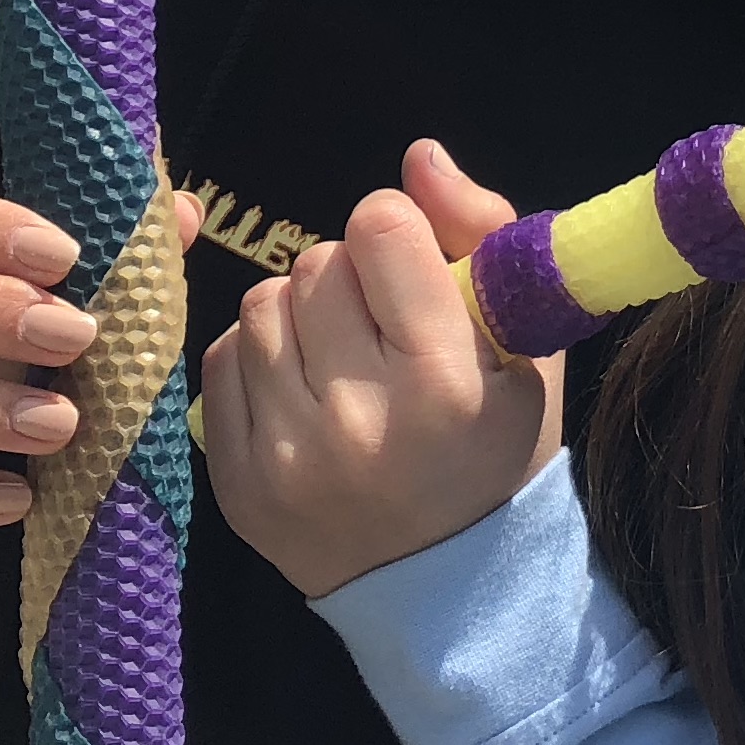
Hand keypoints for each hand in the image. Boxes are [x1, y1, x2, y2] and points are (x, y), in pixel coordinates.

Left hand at [203, 141, 560, 600]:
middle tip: (377, 327)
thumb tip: (417, 157)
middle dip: (348, 278)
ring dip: (298, 315)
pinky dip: (259, 360)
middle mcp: (360, 420)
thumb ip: (480, 232)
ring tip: (338, 359)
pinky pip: (220, 361)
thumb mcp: (523, 344)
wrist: (446, 587)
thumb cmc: (493, 446)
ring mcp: (287, 456)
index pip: (379, 230)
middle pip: (314, 264)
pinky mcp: (235, 482)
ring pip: (261, 306)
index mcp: (443, 381)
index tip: (409, 271)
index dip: (395, 234)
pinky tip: (301, 392)